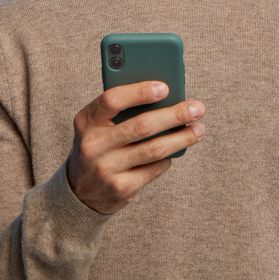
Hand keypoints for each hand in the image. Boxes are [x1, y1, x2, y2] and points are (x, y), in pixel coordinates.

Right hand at [66, 81, 205, 213]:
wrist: (80, 191)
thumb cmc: (99, 145)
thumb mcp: (98, 125)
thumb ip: (122, 110)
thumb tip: (166, 96)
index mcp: (86, 121)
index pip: (112, 100)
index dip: (139, 92)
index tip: (165, 88)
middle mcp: (94, 145)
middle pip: (142, 126)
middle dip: (175, 115)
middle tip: (197, 108)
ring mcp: (107, 169)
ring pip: (154, 149)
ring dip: (182, 138)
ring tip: (198, 129)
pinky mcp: (121, 188)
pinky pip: (155, 168)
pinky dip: (168, 157)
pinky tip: (176, 150)